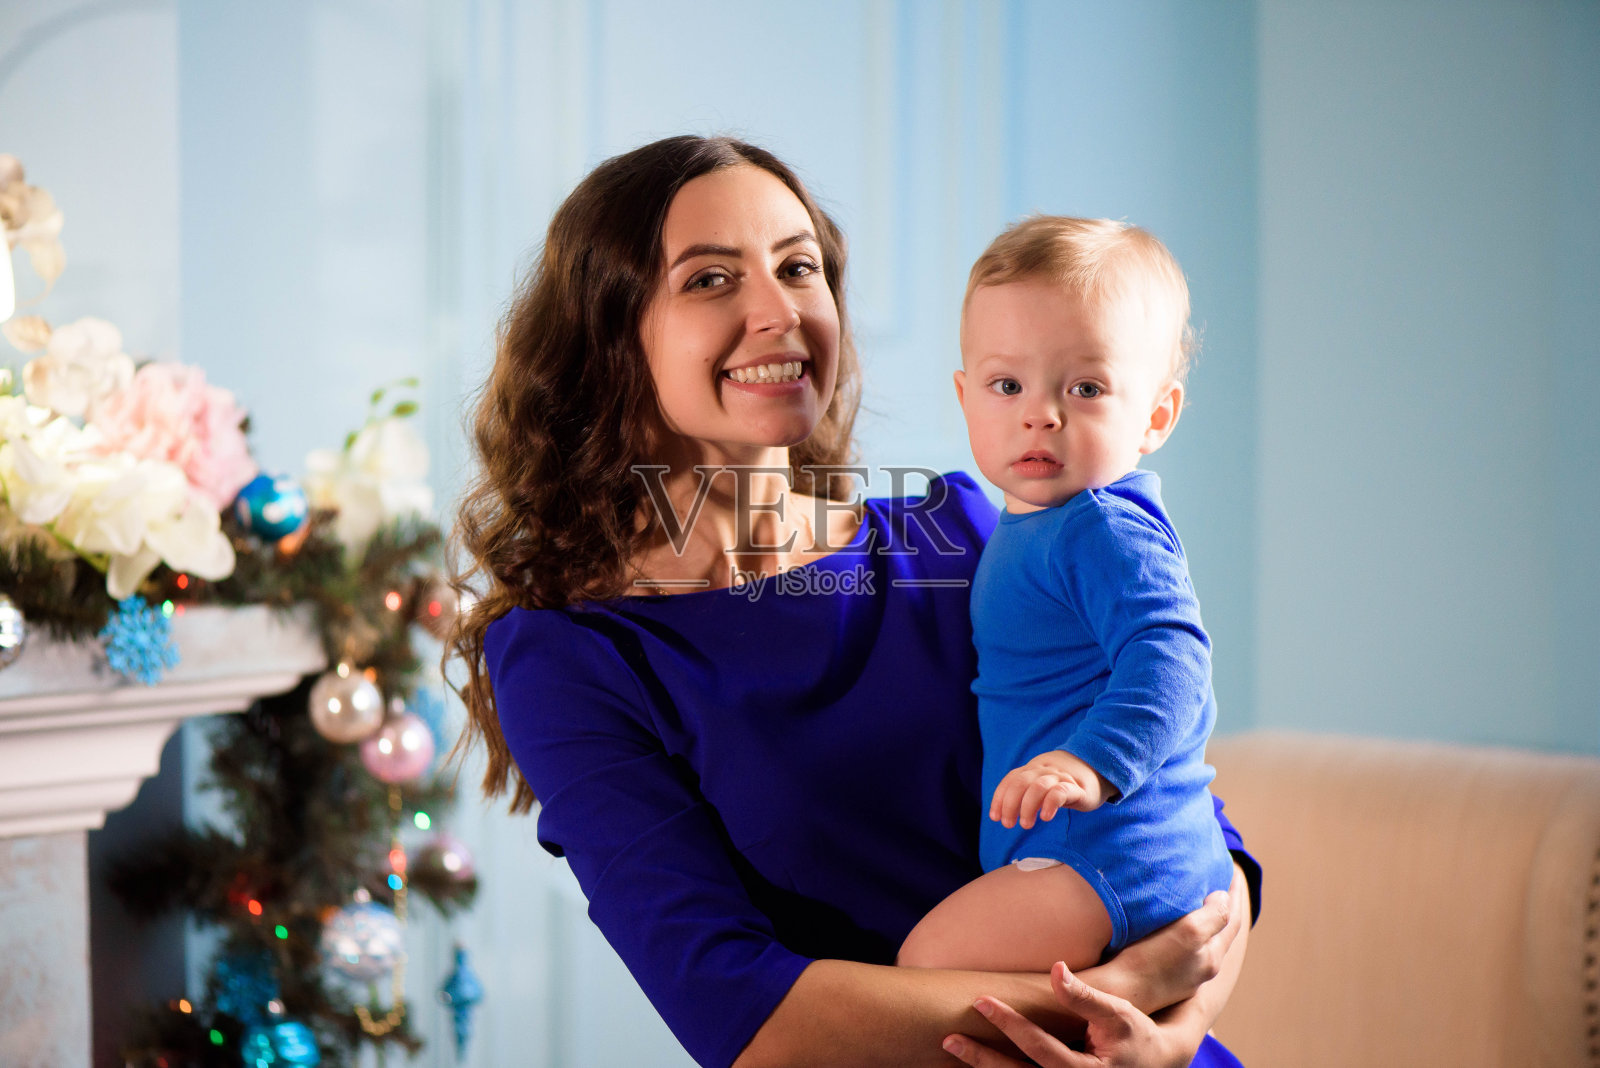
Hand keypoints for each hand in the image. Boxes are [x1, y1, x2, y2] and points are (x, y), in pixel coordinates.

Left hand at [940, 962, 1194, 1067]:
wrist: (1154, 1064)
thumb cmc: (1134, 1034)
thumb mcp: (1117, 1013)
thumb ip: (1084, 996)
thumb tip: (1056, 968)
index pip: (1039, 1047)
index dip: (1009, 1023)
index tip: (981, 1000)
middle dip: (982, 1058)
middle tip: (949, 1038)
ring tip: (952, 1049)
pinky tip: (972, 1062)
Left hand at [989, 751, 1113, 828]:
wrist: (1099, 768)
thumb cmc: (1064, 781)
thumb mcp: (1043, 782)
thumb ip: (1026, 791)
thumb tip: (1004, 813)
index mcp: (1033, 769)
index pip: (1011, 779)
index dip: (1000, 798)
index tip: (994, 817)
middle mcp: (1045, 770)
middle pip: (1021, 782)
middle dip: (1010, 804)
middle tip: (1008, 824)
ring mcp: (1061, 777)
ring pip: (1039, 786)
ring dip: (1028, 806)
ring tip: (1026, 824)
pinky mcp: (1078, 788)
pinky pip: (1061, 792)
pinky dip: (1050, 804)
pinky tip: (1046, 817)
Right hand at [1091, 882, 1238, 1014]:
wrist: (1117, 993)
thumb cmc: (1149, 961)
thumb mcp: (1188, 933)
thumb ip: (1213, 915)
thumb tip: (1223, 898)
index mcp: (1213, 955)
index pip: (1233, 919)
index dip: (1235, 893)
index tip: (1233, 869)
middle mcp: (1203, 967)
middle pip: (1222, 931)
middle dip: (1224, 905)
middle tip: (1221, 881)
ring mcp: (1185, 975)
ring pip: (1203, 940)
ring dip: (1206, 918)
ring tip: (1200, 898)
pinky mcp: (1165, 977)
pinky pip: (1185, 947)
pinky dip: (1188, 929)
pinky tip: (1174, 923)